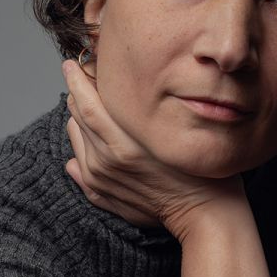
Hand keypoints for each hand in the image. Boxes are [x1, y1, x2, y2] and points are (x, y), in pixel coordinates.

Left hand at [61, 60, 245, 240]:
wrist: (204, 212)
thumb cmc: (200, 168)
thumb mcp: (175, 132)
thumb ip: (143, 114)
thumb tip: (110, 95)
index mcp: (123, 144)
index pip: (87, 103)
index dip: (77, 80)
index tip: (72, 64)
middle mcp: (106, 161)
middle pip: (77, 117)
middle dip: (77, 93)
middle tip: (83, 76)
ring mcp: (100, 178)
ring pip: (75, 136)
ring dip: (79, 118)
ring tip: (94, 105)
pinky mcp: (100, 193)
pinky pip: (77, 162)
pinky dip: (80, 146)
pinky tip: (92, 138)